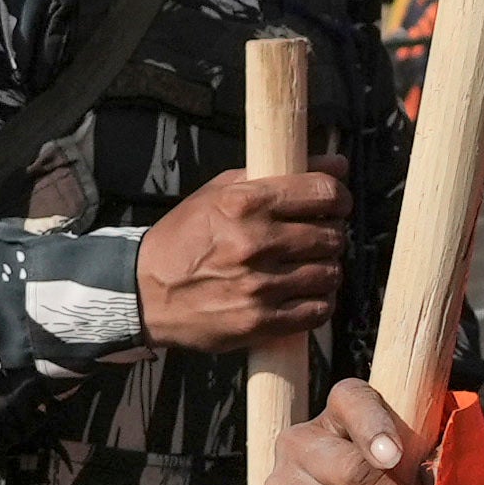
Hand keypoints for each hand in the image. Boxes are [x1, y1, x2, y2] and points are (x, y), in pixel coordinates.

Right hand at [137, 167, 345, 349]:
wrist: (145, 291)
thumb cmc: (185, 237)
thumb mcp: (221, 192)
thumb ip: (279, 173)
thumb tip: (338, 163)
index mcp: (246, 203)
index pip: (323, 192)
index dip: (339, 198)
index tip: (336, 205)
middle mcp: (255, 242)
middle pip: (332, 235)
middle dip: (330, 235)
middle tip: (315, 239)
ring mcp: (260, 285)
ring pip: (330, 273)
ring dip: (325, 269)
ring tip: (306, 267)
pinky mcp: (260, 321)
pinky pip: (319, 310)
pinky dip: (319, 301)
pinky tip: (303, 293)